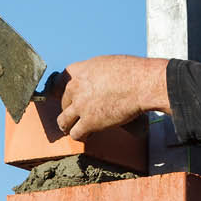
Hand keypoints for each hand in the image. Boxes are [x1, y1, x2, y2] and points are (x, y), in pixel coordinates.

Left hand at [56, 56, 170, 137]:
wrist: (141, 84)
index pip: (60, 80)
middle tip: (80, 114)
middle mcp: (75, 87)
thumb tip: (98, 82)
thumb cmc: (132, 72)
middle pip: (63, 101)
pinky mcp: (89, 122)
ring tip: (75, 129)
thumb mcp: (107, 64)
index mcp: (79, 70)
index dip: (63, 91)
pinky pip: (75, 134)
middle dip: (71, 108)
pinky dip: (81, 136)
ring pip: (63, 121)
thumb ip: (96, 73)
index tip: (67, 96)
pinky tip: (88, 136)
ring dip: (69, 125)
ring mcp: (80, 105)